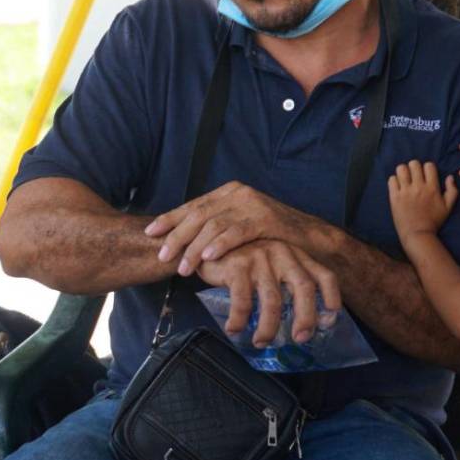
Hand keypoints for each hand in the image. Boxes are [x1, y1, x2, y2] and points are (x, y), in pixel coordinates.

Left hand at [145, 181, 306, 277]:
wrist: (310, 240)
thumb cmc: (270, 237)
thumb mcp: (239, 227)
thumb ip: (216, 227)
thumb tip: (183, 240)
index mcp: (228, 193)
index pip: (192, 206)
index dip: (170, 219)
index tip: (150, 233)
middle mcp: (237, 193)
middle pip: (199, 214)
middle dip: (177, 236)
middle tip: (162, 255)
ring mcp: (252, 204)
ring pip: (214, 225)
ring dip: (195, 247)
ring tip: (183, 266)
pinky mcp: (266, 218)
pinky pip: (237, 232)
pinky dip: (220, 244)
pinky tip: (208, 256)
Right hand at [195, 240, 341, 346]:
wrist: (206, 240)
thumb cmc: (241, 258)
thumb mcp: (269, 263)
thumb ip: (284, 280)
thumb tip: (299, 319)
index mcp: (295, 254)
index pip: (323, 274)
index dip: (331, 297)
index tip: (329, 320)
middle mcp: (282, 253)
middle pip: (304, 287)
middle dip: (306, 317)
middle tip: (300, 338)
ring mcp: (260, 258)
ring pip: (273, 301)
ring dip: (268, 328)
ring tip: (261, 342)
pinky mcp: (237, 265)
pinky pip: (242, 301)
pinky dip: (239, 320)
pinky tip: (234, 329)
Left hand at [388, 160, 457, 243]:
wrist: (418, 234)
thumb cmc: (434, 221)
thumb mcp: (448, 207)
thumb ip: (452, 191)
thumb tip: (450, 177)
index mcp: (432, 188)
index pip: (428, 165)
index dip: (427, 168)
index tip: (426, 175)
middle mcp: (418, 187)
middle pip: (414, 164)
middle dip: (414, 167)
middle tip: (414, 176)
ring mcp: (405, 191)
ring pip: (401, 169)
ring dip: (403, 172)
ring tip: (404, 179)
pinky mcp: (394, 196)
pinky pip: (391, 180)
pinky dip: (394, 181)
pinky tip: (398, 186)